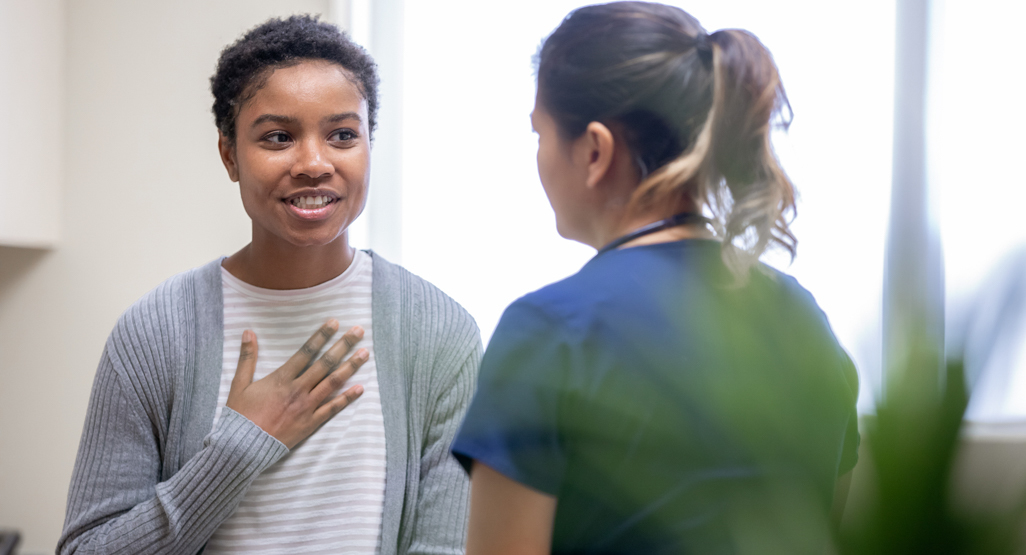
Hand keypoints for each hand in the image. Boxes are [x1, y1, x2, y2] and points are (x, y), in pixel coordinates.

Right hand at [226, 319, 367, 448]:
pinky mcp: (311, 423)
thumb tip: (249, 332)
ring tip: (365, 354)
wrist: (242, 447)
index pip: (306, 351)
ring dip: (350, 367)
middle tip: (358, 331)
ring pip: (333, 383)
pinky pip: (332, 409)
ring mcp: (307, 407)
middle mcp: (298, 390)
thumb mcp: (239, 384)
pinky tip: (360, 388)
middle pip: (325, 363)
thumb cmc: (240, 416)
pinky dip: (347, 398)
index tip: (334, 322)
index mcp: (282, 378)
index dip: (321, 335)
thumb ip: (247, 357)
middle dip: (343, 345)